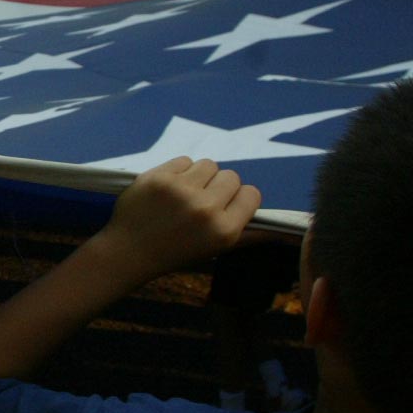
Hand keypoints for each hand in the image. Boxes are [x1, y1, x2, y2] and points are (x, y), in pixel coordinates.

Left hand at [90, 157, 262, 284]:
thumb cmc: (175, 252)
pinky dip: (179, 171)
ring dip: (200, 176)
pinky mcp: (158, 176)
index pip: (252, 194)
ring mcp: (180, 190)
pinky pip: (184, 160)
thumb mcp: (215, 249)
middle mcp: (205, 208)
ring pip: (208, 164)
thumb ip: (248, 235)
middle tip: (201, 201)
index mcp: (223, 230)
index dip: (240, 198)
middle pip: (231, 176)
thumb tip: (283, 231)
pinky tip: (168, 189)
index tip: (225, 205)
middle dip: (219, 186)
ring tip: (185, 193)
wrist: (129, 251)